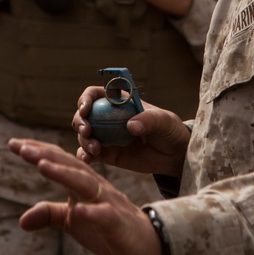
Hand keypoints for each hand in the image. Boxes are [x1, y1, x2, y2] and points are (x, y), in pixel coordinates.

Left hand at [8, 139, 161, 254]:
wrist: (143, 242)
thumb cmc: (106, 226)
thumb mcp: (72, 220)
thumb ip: (49, 214)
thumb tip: (21, 220)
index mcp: (81, 182)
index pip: (58, 160)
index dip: (37, 151)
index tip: (13, 144)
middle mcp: (94, 186)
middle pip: (68, 165)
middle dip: (44, 155)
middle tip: (21, 147)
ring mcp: (106, 201)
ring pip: (84, 182)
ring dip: (62, 173)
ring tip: (41, 166)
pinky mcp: (116, 221)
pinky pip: (104, 214)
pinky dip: (91, 211)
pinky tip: (78, 210)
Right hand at [73, 86, 189, 177]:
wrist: (174, 155)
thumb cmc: (169, 130)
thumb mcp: (164, 121)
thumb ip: (149, 120)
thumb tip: (130, 126)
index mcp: (118, 102)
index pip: (95, 94)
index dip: (85, 99)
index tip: (85, 109)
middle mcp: (107, 117)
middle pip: (84, 115)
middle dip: (80, 122)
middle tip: (87, 132)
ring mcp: (106, 136)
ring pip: (84, 135)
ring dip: (83, 140)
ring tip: (95, 150)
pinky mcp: (107, 154)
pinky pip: (90, 154)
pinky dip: (84, 156)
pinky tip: (87, 159)